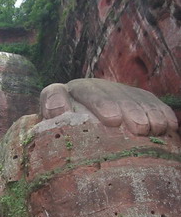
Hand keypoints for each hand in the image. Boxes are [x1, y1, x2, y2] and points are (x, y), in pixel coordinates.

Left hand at [40, 78, 177, 135]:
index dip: (101, 102)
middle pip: (115, 94)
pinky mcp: (133, 99)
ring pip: (135, 97)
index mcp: (72, 91)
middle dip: (129, 109)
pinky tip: (168, 126)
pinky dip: (161, 113)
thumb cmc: (58, 128)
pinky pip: (150, 102)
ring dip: (148, 112)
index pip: (86, 92)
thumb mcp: (49, 118)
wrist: (70, 124)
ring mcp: (116, 92)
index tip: (113, 120)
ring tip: (155, 128)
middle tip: (139, 128)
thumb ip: (50, 108)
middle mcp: (95, 88)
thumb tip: (58, 109)